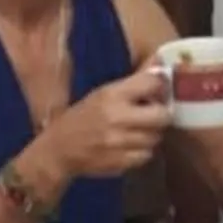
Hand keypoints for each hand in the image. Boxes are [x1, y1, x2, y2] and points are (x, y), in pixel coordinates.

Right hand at [30, 66, 171, 190]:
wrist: (59, 149)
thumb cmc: (84, 116)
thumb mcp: (105, 92)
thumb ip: (136, 78)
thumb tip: (161, 59)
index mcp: (112, 94)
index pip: (153, 83)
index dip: (160, 87)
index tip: (156, 92)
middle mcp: (117, 117)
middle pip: (163, 115)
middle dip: (161, 115)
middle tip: (153, 115)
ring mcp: (119, 142)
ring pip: (156, 137)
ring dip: (151, 134)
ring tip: (138, 131)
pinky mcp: (120, 163)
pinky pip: (146, 155)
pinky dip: (142, 152)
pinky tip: (130, 146)